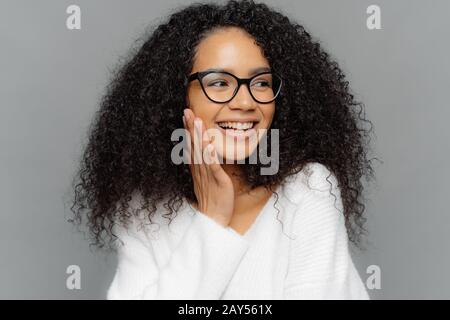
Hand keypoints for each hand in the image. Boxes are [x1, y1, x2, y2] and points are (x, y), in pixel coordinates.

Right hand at [182, 108, 234, 226]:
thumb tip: (205, 150)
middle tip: (187, 111)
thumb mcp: (206, 177)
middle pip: (193, 145)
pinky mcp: (216, 180)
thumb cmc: (212, 198)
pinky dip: (210, 155)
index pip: (191, 145)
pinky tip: (209, 145)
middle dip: (190, 128)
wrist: (214, 217)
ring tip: (197, 122)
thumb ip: (205, 164)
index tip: (186, 115)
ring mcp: (207, 174)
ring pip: (201, 152)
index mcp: (197, 168)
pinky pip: (212, 166)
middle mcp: (199, 169)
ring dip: (199, 137)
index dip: (188, 130)